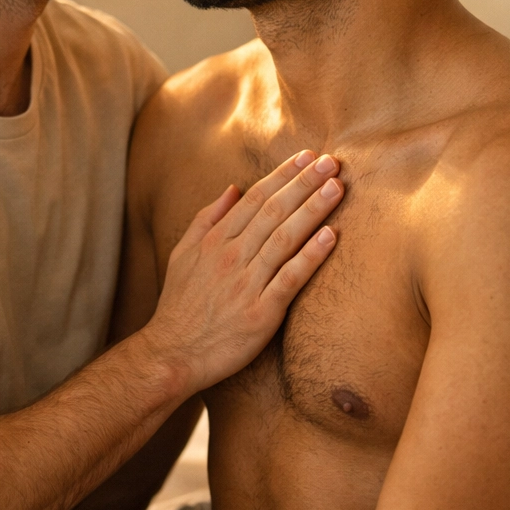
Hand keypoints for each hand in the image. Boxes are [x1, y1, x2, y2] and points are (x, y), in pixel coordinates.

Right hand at [143, 151, 341, 392]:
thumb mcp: (182, 254)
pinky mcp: (260, 312)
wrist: (172, 353)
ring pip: (285, 237)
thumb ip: (206, 219)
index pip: (255, 198)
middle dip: (304, 182)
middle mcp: (232, 256)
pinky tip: (331, 236)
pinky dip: (310, 256)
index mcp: (215, 240)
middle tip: (331, 161)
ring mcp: (247, 283)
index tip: (307, 156)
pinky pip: (290, 278)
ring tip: (337, 187)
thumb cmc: (179, 306)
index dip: (283, 175)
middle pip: (274, 210)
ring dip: (313, 209)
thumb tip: (232, 188)